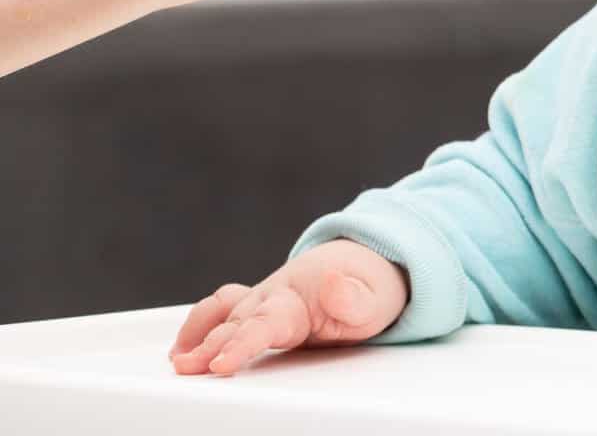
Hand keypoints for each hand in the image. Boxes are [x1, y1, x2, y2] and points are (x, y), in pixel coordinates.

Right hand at [169, 240, 407, 375]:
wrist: (363, 266)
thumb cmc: (368, 288)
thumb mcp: (375, 298)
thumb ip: (354, 298)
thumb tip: (333, 283)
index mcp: (298, 296)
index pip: (265, 323)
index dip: (242, 343)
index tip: (222, 363)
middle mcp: (272, 295)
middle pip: (235, 323)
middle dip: (210, 346)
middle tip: (188, 369)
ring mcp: (260, 300)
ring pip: (222, 313)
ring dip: (197, 335)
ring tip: (180, 361)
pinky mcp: (255, 307)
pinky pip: (219, 308)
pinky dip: (198, 325)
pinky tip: (183, 349)